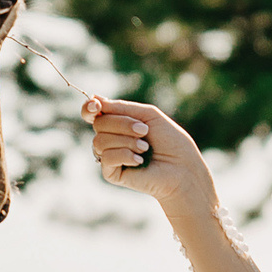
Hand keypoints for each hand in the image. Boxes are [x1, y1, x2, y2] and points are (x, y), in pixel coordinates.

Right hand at [83, 96, 212, 218]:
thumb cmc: (170, 140)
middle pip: (98, 124)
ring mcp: (110, 156)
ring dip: (126, 141)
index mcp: (117, 123)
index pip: (92, 113)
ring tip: (145, 148)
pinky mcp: (111, 174)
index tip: (96, 105)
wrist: (182, 167)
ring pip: (99, 141)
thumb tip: (94, 98)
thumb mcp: (147, 115)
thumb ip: (121, 108)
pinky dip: (124, 155)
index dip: (89, 108)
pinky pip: (105, 158)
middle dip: (122, 124)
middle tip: (145, 131)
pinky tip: (140, 161)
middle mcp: (110, 139)